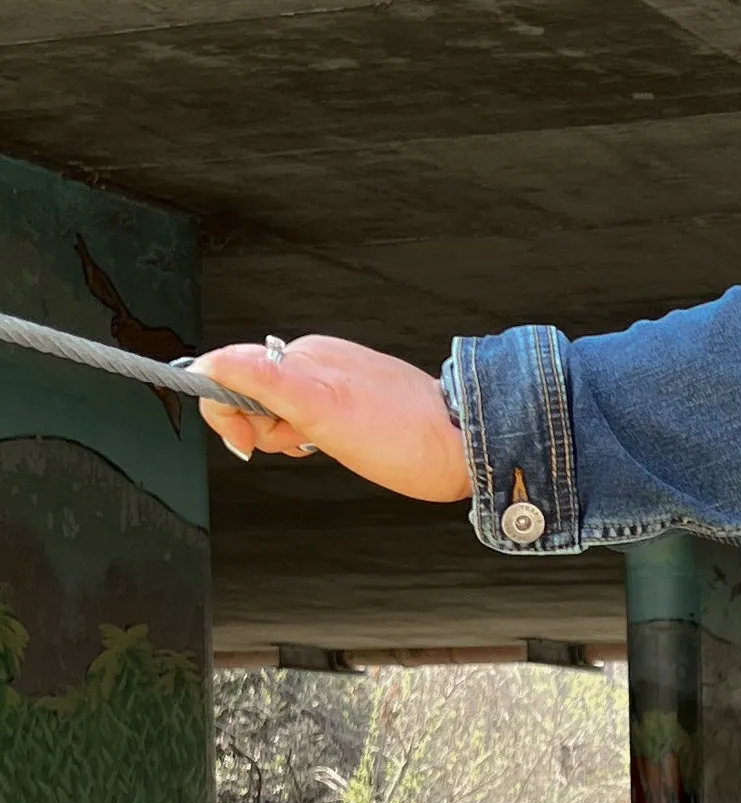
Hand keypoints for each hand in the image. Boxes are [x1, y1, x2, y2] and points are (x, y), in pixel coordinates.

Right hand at [192, 336, 473, 502]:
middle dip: (260, 428)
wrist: (467, 444)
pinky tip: (331, 443)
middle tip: (301, 442)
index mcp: (302, 358)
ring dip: (284, 434)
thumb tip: (212, 363)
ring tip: (323, 443)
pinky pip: (304, 414)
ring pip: (274, 408)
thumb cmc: (406, 437)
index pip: (227, 371)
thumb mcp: (324, 412)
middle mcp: (315, 361)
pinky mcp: (350, 396)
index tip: (248, 442)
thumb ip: (265, 383)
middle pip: (247, 393)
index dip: (226, 413)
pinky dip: (305, 435)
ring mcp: (334, 378)